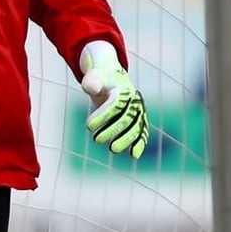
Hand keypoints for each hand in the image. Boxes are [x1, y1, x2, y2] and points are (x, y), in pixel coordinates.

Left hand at [80, 40, 148, 158]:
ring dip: (126, 140)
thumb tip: (90, 88)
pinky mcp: (139, 120)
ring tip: (112, 149)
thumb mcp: (93, 76)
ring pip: (136, 127)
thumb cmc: (100, 79)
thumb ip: (91, 81)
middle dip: (112, 131)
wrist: (113, 79)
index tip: (88, 126)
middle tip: (96, 140)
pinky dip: (140, 143)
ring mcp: (139, 111)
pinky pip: (142, 132)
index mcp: (124, 89)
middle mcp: (135, 100)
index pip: (115, 104)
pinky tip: (134, 155)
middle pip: (126, 118)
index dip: (103, 116)